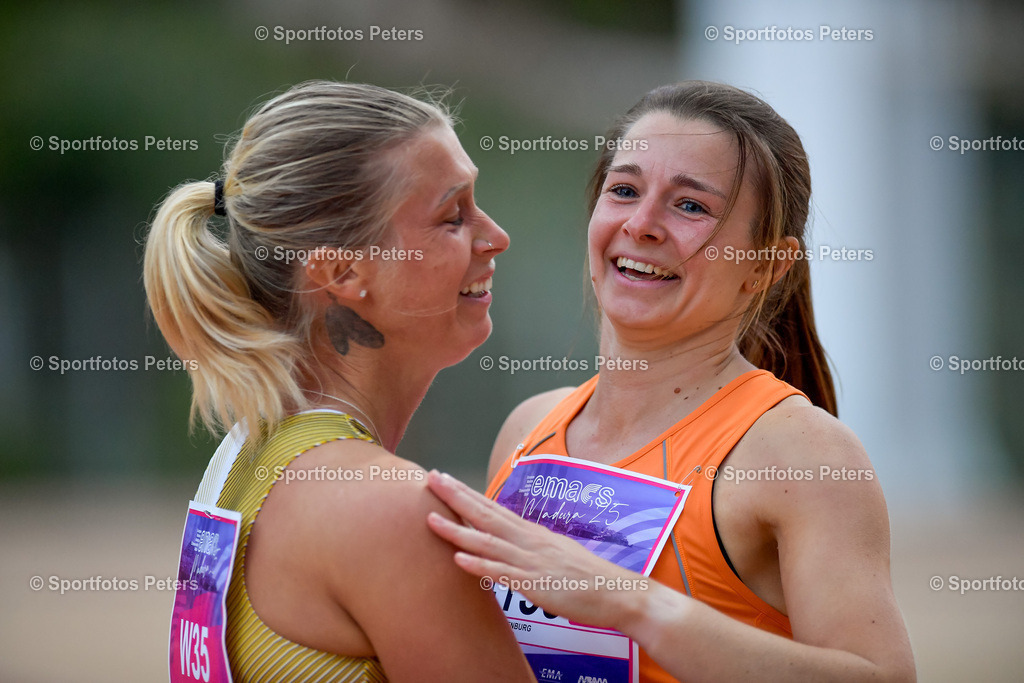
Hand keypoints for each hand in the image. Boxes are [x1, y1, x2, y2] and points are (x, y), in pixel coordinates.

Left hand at [425, 469, 653, 629]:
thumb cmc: (586, 575)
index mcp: (531, 533)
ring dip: (457, 531)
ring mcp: (531, 561)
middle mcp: (528, 541)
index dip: (466, 494)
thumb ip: (530, 546)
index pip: (492, 508)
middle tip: (430, 479)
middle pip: (485, 515)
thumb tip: (509, 542)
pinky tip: (458, 560)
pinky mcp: (535, 584)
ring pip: (487, 543)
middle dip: (455, 497)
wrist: (617, 592)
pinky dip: (479, 566)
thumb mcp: (554, 552)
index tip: (443, 479)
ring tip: (430, 519)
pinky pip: (502, 574)